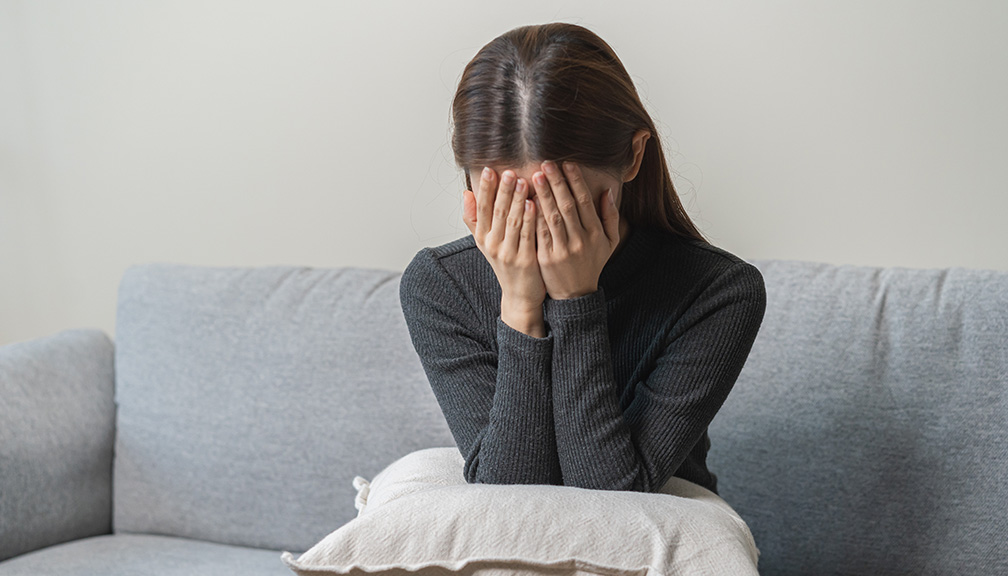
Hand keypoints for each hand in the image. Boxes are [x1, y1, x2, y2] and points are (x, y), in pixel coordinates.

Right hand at [463, 167, 545, 336]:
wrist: (519, 294)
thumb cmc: (506, 263)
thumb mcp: (486, 242)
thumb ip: (475, 218)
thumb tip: (465, 193)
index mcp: (482, 237)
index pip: (481, 208)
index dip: (485, 188)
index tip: (489, 169)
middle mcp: (492, 244)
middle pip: (497, 212)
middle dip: (503, 190)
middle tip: (509, 171)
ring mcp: (508, 253)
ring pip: (512, 222)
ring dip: (517, 200)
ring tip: (523, 181)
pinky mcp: (525, 261)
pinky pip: (527, 236)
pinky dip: (530, 219)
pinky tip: (534, 204)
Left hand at [531, 161, 620, 299]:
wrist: (576, 295)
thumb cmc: (592, 263)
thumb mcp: (609, 242)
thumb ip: (610, 216)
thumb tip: (606, 191)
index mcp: (596, 234)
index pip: (585, 202)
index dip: (575, 182)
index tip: (567, 164)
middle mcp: (580, 241)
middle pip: (567, 206)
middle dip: (557, 183)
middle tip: (546, 164)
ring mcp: (562, 250)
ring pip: (552, 218)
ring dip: (543, 195)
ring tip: (535, 177)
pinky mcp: (546, 258)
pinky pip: (540, 233)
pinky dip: (534, 216)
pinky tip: (528, 201)